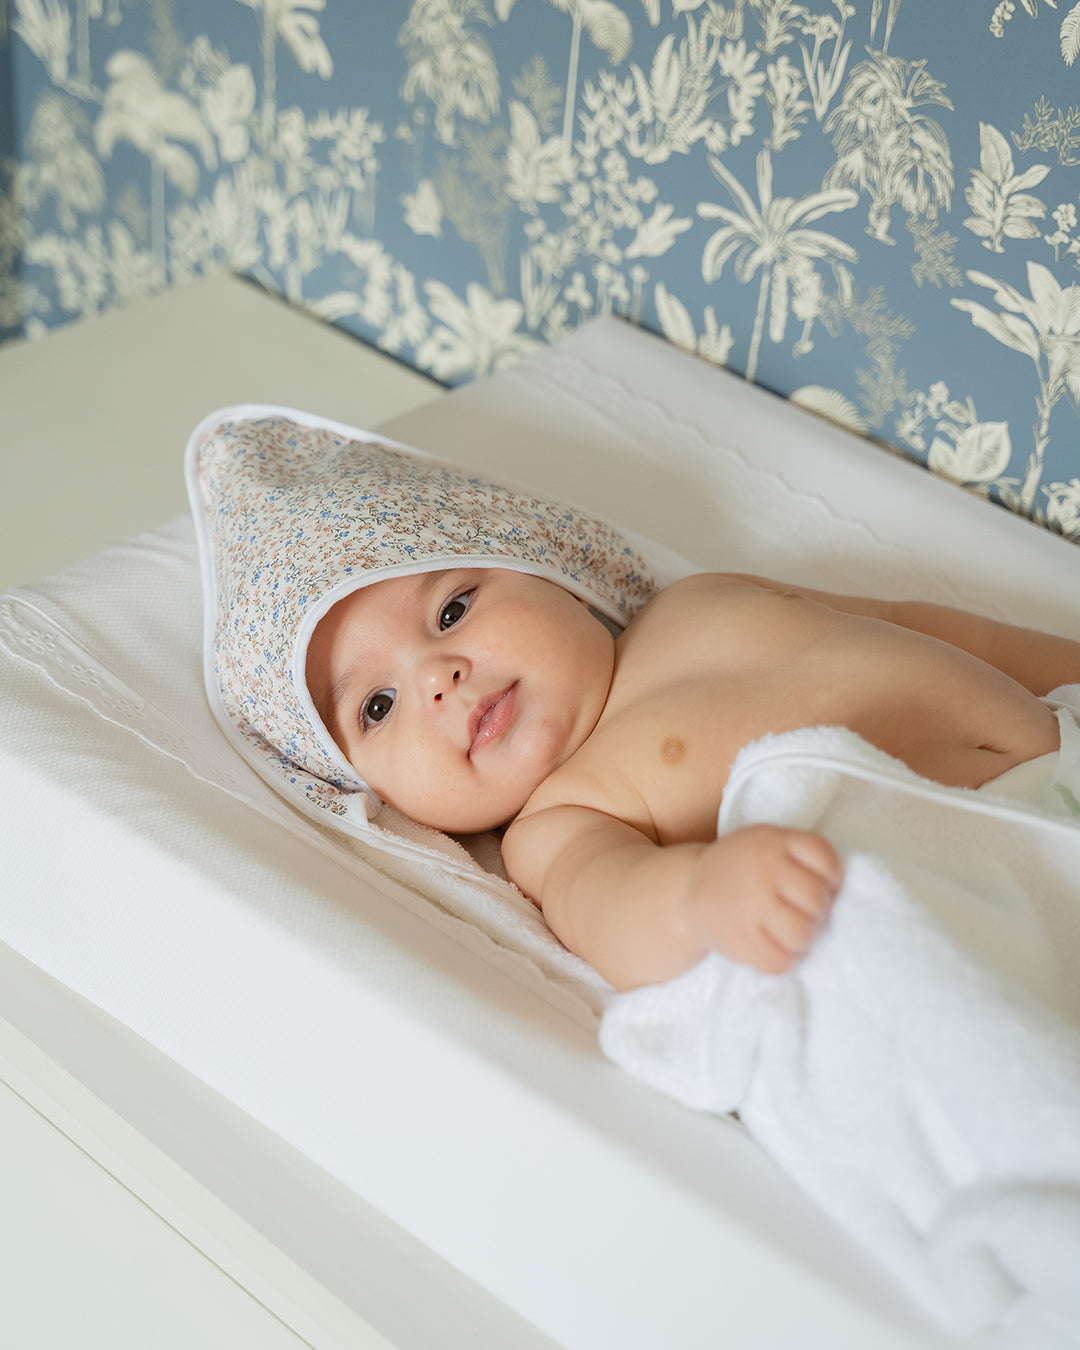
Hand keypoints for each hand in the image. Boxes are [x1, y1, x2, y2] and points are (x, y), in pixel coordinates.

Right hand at [681, 825, 841, 974]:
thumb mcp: (766, 842)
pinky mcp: (737, 938)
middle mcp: (763, 869)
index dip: (831, 879)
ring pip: (802, 934)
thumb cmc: (742, 868)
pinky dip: (784, 960)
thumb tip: (837, 893)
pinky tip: (773, 947)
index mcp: (774, 840)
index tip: (819, 886)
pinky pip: (780, 961)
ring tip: (789, 932)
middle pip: (818, 901)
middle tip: (800, 912)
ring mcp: (750, 904)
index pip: (826, 860)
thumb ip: (799, 855)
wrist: (688, 889)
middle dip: (816, 912)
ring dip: (802, 939)